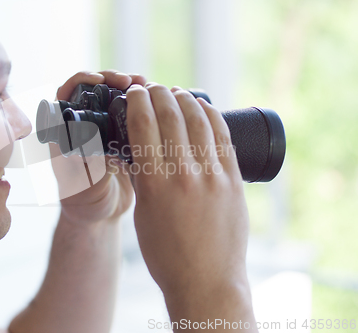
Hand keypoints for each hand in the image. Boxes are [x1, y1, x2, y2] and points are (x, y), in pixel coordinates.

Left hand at [51, 70, 145, 224]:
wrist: (102, 214)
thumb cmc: (84, 202)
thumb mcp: (84, 183)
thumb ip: (89, 162)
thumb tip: (95, 137)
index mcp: (63, 132)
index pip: (65, 94)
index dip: (81, 81)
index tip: (99, 80)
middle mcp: (81, 126)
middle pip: (93, 89)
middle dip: (112, 78)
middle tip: (131, 81)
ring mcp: (103, 129)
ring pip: (113, 97)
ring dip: (131, 88)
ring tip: (148, 86)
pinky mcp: (121, 135)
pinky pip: (130, 113)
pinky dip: (143, 104)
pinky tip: (157, 102)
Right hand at [125, 83, 249, 299]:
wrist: (206, 282)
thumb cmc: (167, 255)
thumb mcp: (143, 215)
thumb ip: (143, 179)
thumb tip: (142, 149)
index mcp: (154, 185)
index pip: (143, 126)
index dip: (138, 101)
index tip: (136, 92)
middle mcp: (184, 175)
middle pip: (171, 116)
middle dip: (159, 93)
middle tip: (154, 88)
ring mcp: (212, 176)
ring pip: (199, 120)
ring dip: (185, 99)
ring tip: (177, 92)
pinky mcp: (233, 181)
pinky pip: (223, 137)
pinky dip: (211, 115)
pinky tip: (203, 106)